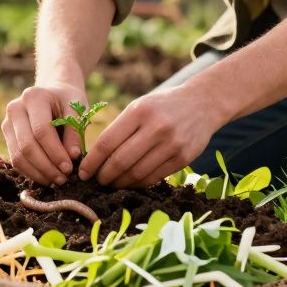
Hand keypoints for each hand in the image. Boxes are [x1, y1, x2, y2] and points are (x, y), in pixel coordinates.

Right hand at [3, 82, 88, 185]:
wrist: (52, 94)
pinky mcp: (7, 136)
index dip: (55, 153)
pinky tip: (46, 177)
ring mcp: (7, 123)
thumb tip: (72, 156)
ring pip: (18, 156)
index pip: (41, 131)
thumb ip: (75, 131)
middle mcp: (15, 108)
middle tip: (63, 178)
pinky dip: (31, 172)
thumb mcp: (77, 109)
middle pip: (27, 146)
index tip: (69, 168)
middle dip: (46, 166)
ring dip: (38, 173)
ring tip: (56, 180)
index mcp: (33, 97)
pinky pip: (15, 160)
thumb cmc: (67, 101)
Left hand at [79, 85, 225, 188]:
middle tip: (96, 181)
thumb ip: (119, 128)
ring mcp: (172, 143)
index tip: (83, 173)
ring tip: (111, 183)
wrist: (203, 103)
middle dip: (103, 176)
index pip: (107, 142)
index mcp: (139, 111)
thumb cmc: (162, 106)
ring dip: (119, 183)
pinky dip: (138, 183)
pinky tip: (130, 182)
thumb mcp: (139, 106)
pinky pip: (154, 177)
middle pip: (120, 161)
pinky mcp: (183, 158)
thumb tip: (95, 159)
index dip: (92, 162)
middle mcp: (156, 127)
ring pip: (136, 173)